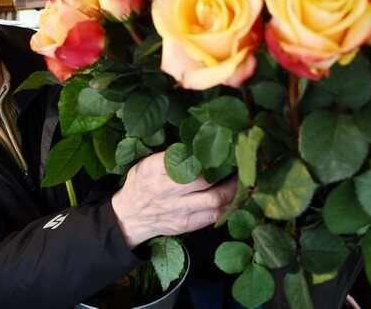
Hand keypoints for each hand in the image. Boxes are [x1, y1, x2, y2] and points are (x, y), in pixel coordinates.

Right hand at [111, 152, 236, 248]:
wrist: (129, 216)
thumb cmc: (141, 183)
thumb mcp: (146, 163)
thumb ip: (168, 156)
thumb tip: (199, 144)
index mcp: (154, 169)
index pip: (185, 159)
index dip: (207, 156)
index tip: (222, 149)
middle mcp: (166, 190)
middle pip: (205, 180)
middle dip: (226, 172)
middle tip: (239, 163)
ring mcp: (178, 210)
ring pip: (214, 201)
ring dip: (232, 190)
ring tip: (241, 180)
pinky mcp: (186, 225)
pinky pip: (213, 216)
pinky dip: (227, 206)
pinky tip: (233, 197)